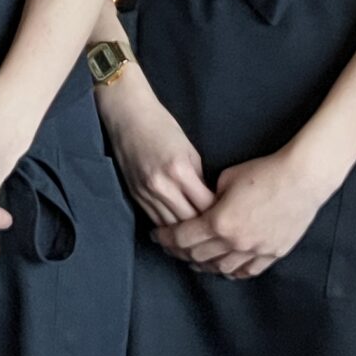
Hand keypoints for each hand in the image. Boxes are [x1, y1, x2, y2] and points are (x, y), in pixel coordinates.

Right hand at [98, 76, 214, 228]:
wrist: (128, 117)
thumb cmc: (162, 127)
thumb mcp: (189, 150)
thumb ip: (198, 178)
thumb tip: (208, 201)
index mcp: (179, 171)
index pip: (205, 205)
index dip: (218, 214)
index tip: (228, 217)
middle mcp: (162, 186)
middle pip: (189, 221)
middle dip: (204, 228)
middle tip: (217, 233)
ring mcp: (146, 193)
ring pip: (171, 227)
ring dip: (186, 233)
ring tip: (200, 239)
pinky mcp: (135, 196)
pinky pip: (156, 220)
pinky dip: (169, 228)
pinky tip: (179, 232)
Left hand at [155, 146, 335, 278]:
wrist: (302, 179)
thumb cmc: (264, 172)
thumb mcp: (227, 178)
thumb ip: (209, 197)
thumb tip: (202, 205)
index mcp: (219, 222)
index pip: (182, 237)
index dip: (165, 238)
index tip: (156, 235)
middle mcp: (234, 242)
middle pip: (198, 256)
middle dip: (180, 252)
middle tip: (171, 247)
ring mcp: (255, 251)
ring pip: (221, 268)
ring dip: (204, 265)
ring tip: (195, 259)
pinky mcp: (273, 254)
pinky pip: (247, 271)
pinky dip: (232, 271)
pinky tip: (224, 267)